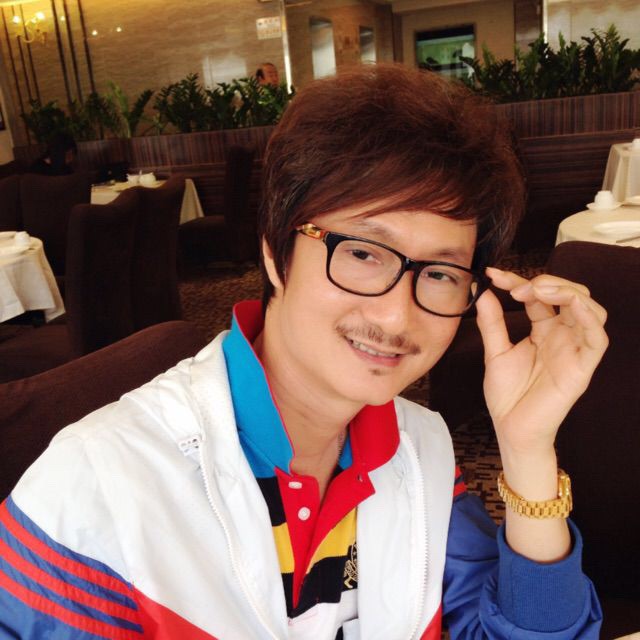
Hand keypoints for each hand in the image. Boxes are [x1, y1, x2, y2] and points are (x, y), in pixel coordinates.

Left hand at [475, 267, 607, 456]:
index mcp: (543, 330)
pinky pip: (598, 338)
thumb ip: (492, 322)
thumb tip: (481, 291)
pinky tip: (571, 304)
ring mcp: (574, 349)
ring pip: (589, 309)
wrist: (511, 428)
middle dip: (546, 282)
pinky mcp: (583, 367)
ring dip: (567, 292)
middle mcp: (563, 335)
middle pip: (569, 294)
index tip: (493, 275)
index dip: (518, 281)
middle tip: (516, 287)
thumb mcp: (495, 352)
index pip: (538, 295)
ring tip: (538, 290)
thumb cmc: (507, 394)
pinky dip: (589, 317)